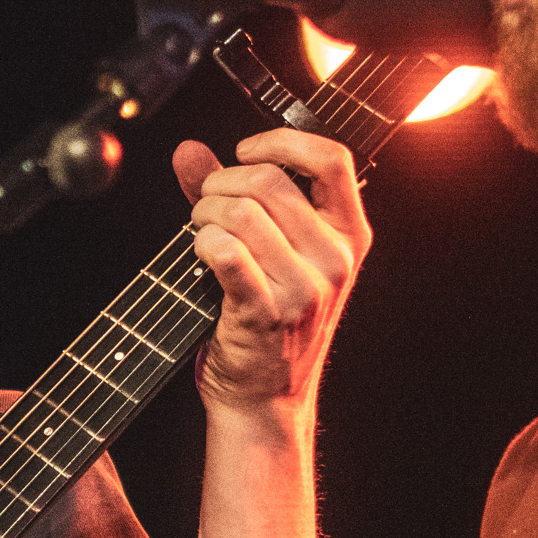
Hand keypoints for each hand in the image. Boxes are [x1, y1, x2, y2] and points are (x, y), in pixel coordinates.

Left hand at [173, 129, 371, 414]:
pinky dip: (201, 244)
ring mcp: (304, 289)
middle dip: (219, 184)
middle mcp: (334, 259)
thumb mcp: (272, 250)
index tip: (244, 152)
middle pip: (268, 181)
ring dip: (204, 215)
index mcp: (349, 235)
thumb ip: (231, 193)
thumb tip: (188, 150)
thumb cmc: (269, 316)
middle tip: (205, 205)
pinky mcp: (267, 312)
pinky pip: (224, 251)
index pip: (332, 159)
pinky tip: (200, 255)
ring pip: (240, 213)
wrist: (265, 396)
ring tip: (201, 233)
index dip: (281, 141)